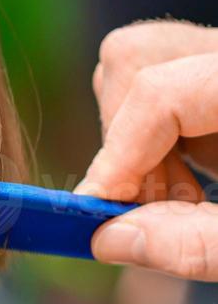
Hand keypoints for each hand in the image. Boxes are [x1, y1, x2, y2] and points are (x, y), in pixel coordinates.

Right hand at [78, 21, 217, 279]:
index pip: (157, 91)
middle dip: (123, 139)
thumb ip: (194, 245)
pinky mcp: (213, 75)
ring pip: (138, 64)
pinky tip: (184, 181)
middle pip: (135, 58)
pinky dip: (152, 136)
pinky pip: (158, 81)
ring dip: (135, 138)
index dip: (116, 155)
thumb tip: (107, 240)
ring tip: (175, 198)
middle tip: (146, 205)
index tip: (96, 212)